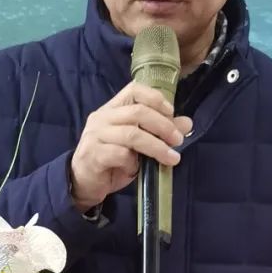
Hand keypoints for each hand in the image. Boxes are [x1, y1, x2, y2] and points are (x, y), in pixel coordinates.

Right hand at [70, 84, 192, 211]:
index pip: (134, 90)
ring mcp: (96, 135)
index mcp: (113, 108)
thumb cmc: (112, 160)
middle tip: (178, 140)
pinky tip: (136, 170)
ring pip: (131, 134)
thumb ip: (160, 131)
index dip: (155, 98)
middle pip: (137, 112)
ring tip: (171, 158)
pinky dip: (133, 163)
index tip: (172, 113)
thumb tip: (187, 123)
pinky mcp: (93, 155)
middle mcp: (102, 117)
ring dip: (156, 146)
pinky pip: (120, 154)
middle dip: (163, 125)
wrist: (84, 182)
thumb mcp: (138, 145)